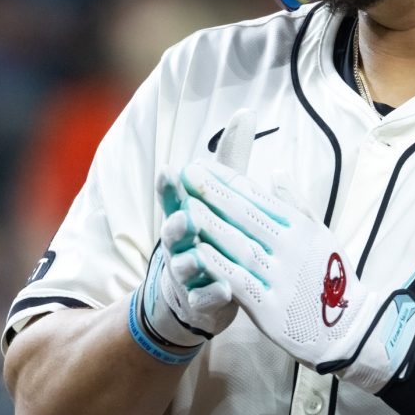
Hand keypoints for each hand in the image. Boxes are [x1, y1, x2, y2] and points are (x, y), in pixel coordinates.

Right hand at [130, 110, 255, 362]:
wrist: (193, 296)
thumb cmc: (211, 234)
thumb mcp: (220, 197)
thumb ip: (230, 160)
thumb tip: (245, 112)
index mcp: (184, 216)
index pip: (174, 198)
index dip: (170, 187)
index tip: (169, 170)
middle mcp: (180, 244)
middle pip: (175, 233)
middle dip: (179, 224)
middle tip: (187, 216)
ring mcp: (186, 275)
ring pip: (184, 267)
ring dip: (191, 261)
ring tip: (198, 256)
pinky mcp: (199, 302)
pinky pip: (204, 299)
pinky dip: (213, 295)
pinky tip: (224, 291)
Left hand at [172, 160, 414, 392]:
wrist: (347, 327)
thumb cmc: (330, 278)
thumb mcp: (320, 234)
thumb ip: (295, 204)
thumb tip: (276, 173)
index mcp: (301, 227)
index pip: (259, 198)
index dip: (229, 181)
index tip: (203, 166)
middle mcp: (291, 247)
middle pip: (246, 216)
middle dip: (214, 194)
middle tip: (187, 174)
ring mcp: (280, 276)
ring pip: (239, 245)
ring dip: (210, 226)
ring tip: (184, 207)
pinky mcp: (270, 306)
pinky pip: (239, 281)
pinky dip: (218, 266)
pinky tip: (196, 252)